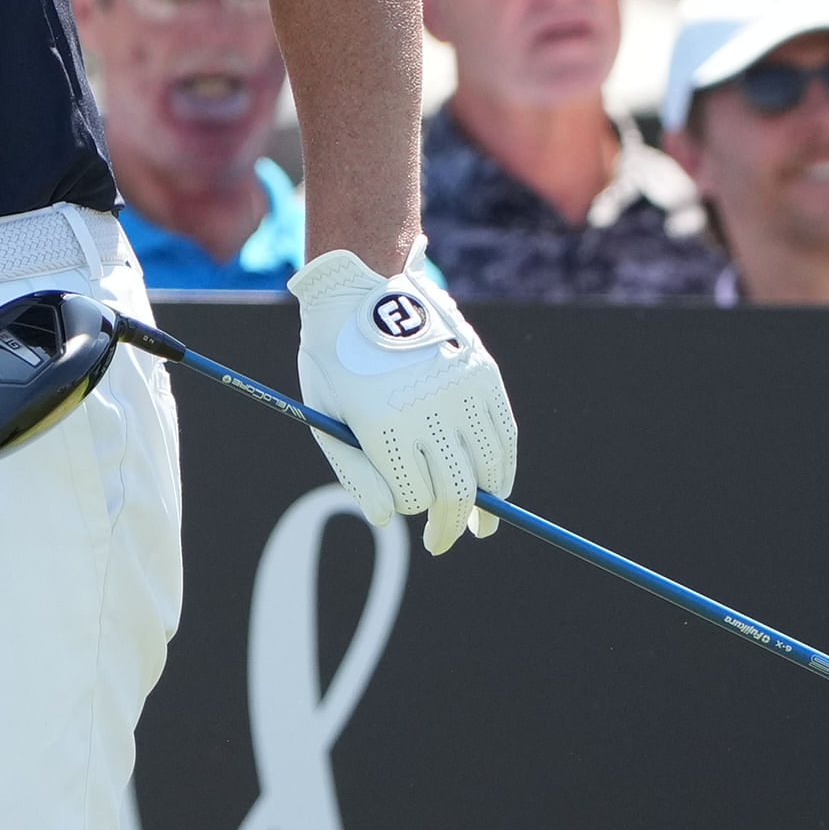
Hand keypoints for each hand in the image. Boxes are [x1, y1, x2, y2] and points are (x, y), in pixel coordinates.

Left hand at [289, 249, 517, 554]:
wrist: (362, 286)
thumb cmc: (333, 358)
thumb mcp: (324, 416)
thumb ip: (353, 472)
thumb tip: (385, 519)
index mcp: (383, 425)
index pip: (413, 496)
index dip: (409, 508)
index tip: (406, 507)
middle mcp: (427, 410)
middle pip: (455, 491)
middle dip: (450, 526)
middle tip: (443, 543)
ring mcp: (460, 390)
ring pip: (489, 467)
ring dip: (489, 504)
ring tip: (484, 525)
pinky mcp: (482, 374)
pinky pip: (505, 433)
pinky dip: (504, 465)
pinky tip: (497, 486)